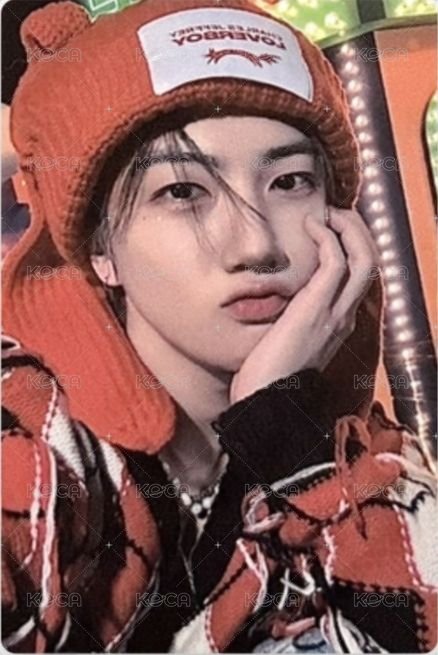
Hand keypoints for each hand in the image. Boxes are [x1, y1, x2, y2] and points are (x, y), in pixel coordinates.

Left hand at [229, 207, 379, 403]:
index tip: (333, 228)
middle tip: (337, 213)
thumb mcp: (282, 343)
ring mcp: (335, 313)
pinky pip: (336, 260)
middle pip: (371, 263)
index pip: (359, 278)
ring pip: (364, 258)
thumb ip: (286, 321)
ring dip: (349, 228)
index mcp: (337, 324)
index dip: (354, 248)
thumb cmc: (265, 376)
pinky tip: (311, 225)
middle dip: (359, 232)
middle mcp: (344, 316)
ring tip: (328, 213)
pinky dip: (328, 235)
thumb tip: (268, 305)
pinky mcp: (318, 307)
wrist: (263, 401)